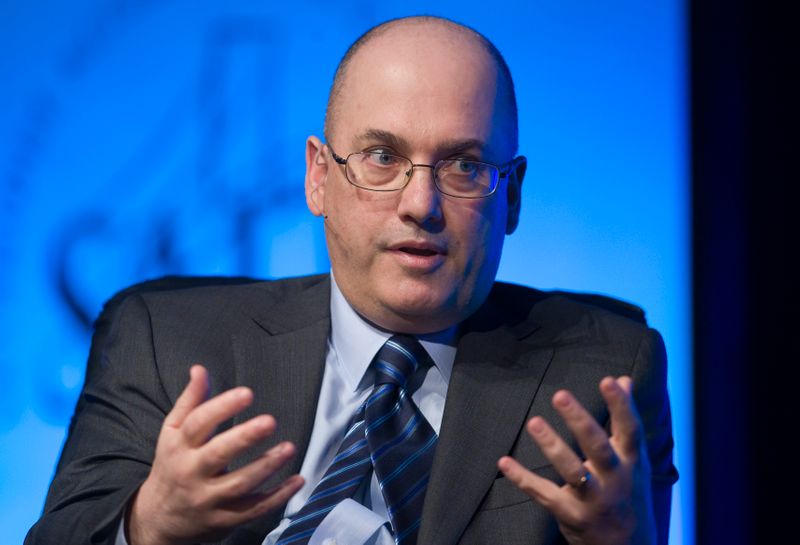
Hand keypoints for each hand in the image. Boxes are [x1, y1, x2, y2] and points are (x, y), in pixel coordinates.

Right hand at [128, 365, 304, 544]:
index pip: (198, 423)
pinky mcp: (223, 519)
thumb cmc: (171, 466)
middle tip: (270, 421)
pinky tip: (297, 480)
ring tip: (289, 448)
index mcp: (178, 446)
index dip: (222, 407)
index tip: (247, 393)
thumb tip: (200, 369)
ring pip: (238, 484)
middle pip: (218, 455)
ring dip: (266, 466)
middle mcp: (190, 472)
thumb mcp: (172, 433)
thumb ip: (190, 401)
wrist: (156, 520)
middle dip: (244, 438)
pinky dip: (277, 497)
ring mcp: (207, 499)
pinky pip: (253, 510)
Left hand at [498, 377, 655, 544]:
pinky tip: (504, 461)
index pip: (630, 430)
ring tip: (534, 422)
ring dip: (551, 446)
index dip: (621, 405)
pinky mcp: (571, 514)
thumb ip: (625, 419)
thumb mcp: (635, 458)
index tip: (608, 381)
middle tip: (560, 396)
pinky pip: (543, 493)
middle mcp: (615, 480)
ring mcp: (593, 499)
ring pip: (571, 471)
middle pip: (598, 448)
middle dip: (579, 421)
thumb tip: (624, 379)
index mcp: (631, 462)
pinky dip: (522, 477)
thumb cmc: (629, 492)